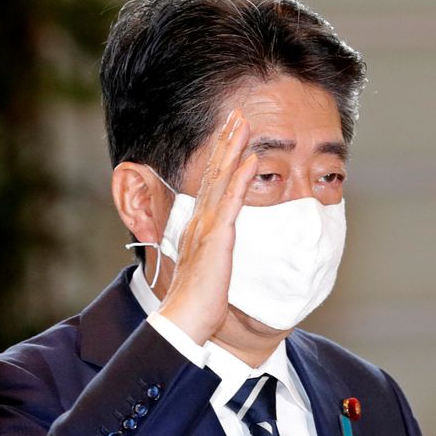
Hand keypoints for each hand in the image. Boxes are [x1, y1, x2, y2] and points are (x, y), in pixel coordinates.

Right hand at [157, 109, 257, 344]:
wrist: (184, 320)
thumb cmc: (198, 302)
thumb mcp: (207, 269)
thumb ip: (214, 252)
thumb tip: (222, 247)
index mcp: (198, 225)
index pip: (210, 183)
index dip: (219, 157)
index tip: (230, 135)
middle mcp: (199, 219)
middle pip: (214, 171)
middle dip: (225, 141)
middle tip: (236, 115)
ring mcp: (207, 225)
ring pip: (221, 178)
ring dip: (232, 148)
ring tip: (242, 122)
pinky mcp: (217, 237)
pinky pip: (232, 201)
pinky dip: (242, 177)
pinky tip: (252, 158)